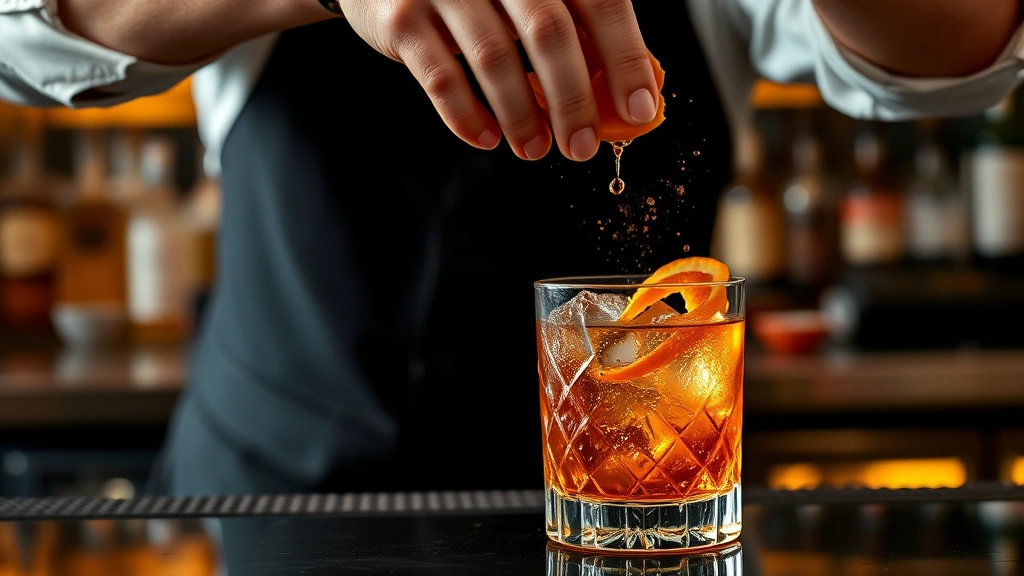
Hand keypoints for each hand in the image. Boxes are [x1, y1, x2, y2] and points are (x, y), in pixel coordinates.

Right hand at [339, 0, 659, 160]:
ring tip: (534, 149)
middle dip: (572, 100)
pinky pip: (440, 77)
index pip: (600, 3)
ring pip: (495, 58)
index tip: (639, 111)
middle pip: (549, 32)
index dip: (625, 59)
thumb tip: (623, 92)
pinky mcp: (403, 18)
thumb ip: (574, 30)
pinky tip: (487, 138)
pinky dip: (467, 117)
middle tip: (582, 146)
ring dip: (521, 116)